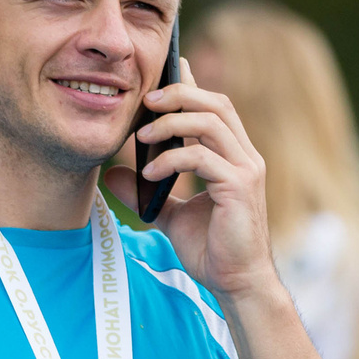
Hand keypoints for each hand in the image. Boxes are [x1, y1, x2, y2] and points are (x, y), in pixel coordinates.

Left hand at [101, 56, 274, 302]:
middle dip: (178, 94)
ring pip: (211, 121)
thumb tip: (112, 175)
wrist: (237, 283)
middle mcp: (245, 156)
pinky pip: (201, 157)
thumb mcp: (170, 215)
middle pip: (216, 103)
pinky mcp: (239, 188)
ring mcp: (246, 170)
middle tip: (144, 101)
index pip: (215, 107)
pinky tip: (150, 172)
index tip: (161, 75)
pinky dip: (171, 159)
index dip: (189, 85)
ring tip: (142, 134)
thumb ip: (146, 192)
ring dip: (172, 122)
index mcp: (235, 156)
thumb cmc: (212, 250)